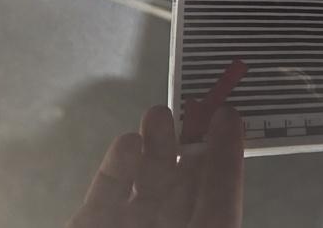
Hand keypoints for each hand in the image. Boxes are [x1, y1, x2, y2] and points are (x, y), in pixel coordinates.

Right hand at [67, 105, 243, 227]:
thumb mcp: (211, 223)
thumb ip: (220, 181)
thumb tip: (230, 129)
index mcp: (204, 226)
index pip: (221, 189)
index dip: (226, 149)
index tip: (227, 112)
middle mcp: (170, 225)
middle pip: (183, 179)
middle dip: (188, 139)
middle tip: (191, 106)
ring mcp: (131, 223)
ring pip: (146, 179)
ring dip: (153, 144)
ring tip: (158, 114)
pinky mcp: (92, 222)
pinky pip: (109, 191)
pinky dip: (117, 164)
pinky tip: (128, 142)